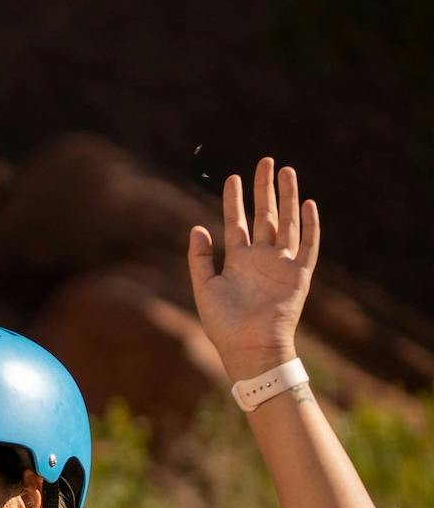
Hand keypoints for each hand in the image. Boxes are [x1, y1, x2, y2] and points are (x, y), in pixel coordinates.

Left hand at [188, 159, 319, 381]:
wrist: (249, 346)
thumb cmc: (223, 323)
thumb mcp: (204, 287)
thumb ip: (199, 258)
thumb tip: (196, 227)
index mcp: (237, 260)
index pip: (236, 222)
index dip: (234, 200)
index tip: (233, 177)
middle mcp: (261, 258)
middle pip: (265, 215)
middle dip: (265, 189)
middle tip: (265, 161)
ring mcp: (282, 264)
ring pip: (287, 222)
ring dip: (288, 197)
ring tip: (287, 171)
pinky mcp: (300, 274)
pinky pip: (308, 245)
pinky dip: (309, 225)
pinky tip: (308, 204)